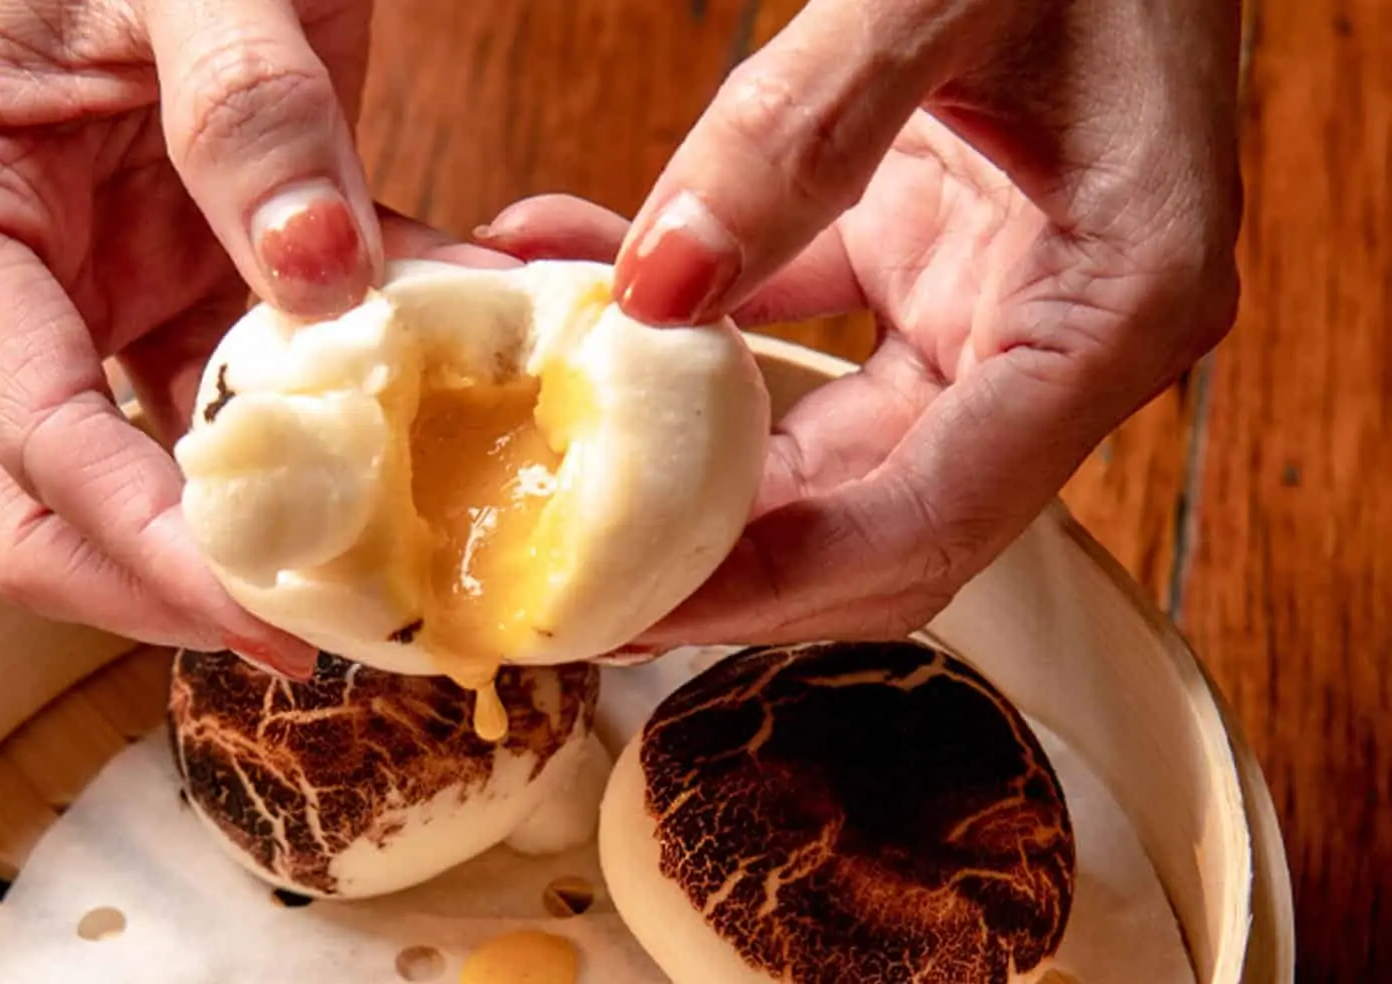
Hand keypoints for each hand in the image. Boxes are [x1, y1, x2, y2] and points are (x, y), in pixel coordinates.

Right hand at [0, 0, 492, 675]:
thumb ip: (248, 113)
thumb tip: (317, 277)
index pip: (29, 429)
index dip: (144, 544)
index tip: (269, 614)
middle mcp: (9, 268)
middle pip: (56, 496)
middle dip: (178, 576)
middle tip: (322, 626)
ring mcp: (99, 281)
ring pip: (168, 460)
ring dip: (285, 506)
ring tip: (404, 548)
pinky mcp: (189, 273)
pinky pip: (268, 377)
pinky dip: (358, 398)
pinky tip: (451, 399)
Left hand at [481, 0, 1243, 647]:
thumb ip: (800, 129)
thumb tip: (658, 285)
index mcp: (1112, 311)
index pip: (934, 519)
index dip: (777, 583)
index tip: (633, 608)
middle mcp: (1061, 337)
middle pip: (876, 521)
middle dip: (724, 565)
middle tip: (571, 583)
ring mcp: (993, 306)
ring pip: (826, 450)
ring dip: (691, 461)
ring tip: (554, 472)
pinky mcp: (928, 261)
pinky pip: (796, 336)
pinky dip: (696, 334)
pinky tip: (590, 294)